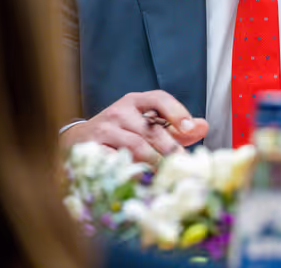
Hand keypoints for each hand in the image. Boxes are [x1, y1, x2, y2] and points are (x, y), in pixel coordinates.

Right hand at [59, 91, 209, 163]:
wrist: (77, 141)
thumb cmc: (119, 133)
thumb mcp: (144, 124)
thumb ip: (174, 127)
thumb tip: (203, 126)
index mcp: (134, 101)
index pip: (158, 98)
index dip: (176, 111)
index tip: (189, 128)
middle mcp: (119, 111)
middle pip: (152, 130)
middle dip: (171, 150)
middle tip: (184, 167)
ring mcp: (104, 130)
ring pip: (137, 148)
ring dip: (156, 165)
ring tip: (167, 177)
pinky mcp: (93, 149)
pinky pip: (118, 162)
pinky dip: (134, 172)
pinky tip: (143, 181)